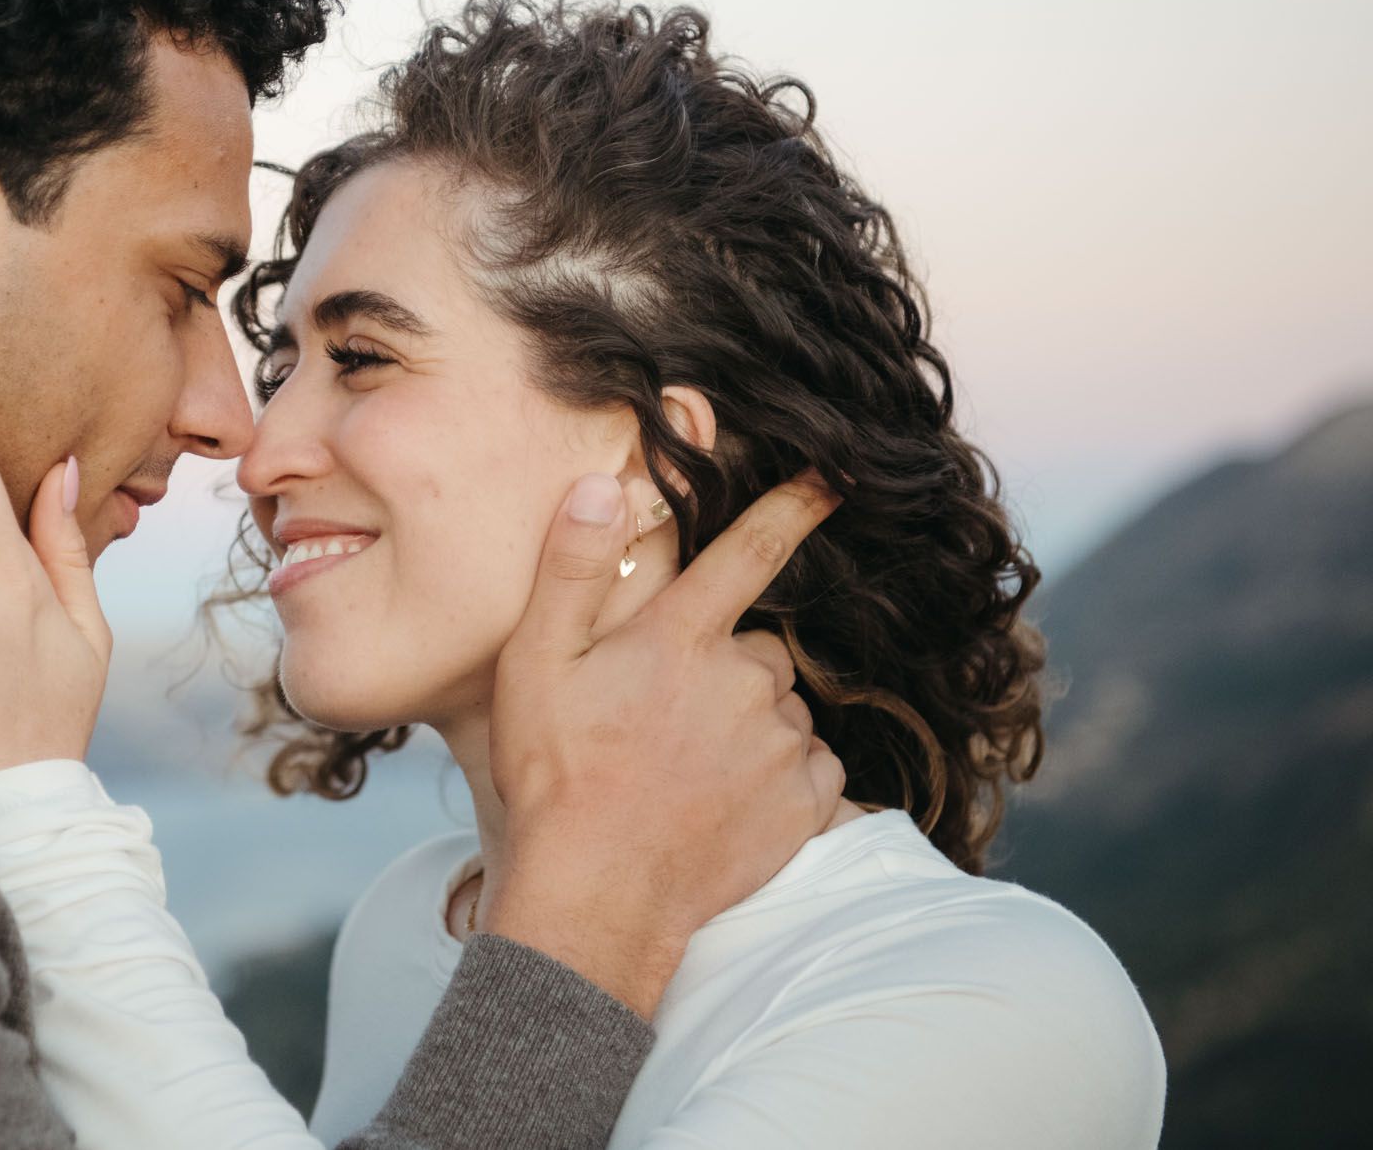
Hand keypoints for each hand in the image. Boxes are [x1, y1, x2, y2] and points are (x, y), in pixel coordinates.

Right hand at [481, 472, 845, 1017]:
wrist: (597, 895)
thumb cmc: (554, 776)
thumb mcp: (535, 664)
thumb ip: (572, 569)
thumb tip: (602, 485)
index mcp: (682, 637)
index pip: (752, 550)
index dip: (796, 506)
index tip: (837, 477)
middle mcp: (745, 682)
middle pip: (758, 649)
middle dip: (722, 667)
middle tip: (661, 713)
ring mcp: (780, 745)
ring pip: (781, 709)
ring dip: (749, 723)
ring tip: (684, 765)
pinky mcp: (804, 805)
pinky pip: (812, 767)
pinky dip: (781, 775)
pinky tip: (726, 799)